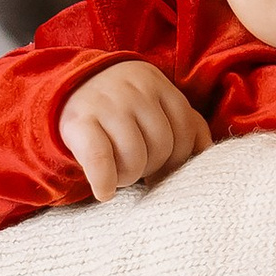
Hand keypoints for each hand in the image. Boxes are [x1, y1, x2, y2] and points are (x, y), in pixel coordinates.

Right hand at [58, 61, 211, 203]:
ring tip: (120, 176)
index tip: (165, 169)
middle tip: (138, 170)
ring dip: (129, 177)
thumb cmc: (121, 106)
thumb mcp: (154, 102)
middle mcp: (134, 89)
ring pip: (135, 156)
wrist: (67, 88)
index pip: (186, 127)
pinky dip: (105, 181)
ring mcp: (106, 103)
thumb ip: (184, 121)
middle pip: (162, 145)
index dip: (180, 157)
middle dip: (153, 167)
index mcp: (157, 83)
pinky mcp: (79, 122)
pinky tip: (105, 192)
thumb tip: (208, 153)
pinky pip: (100, 160)